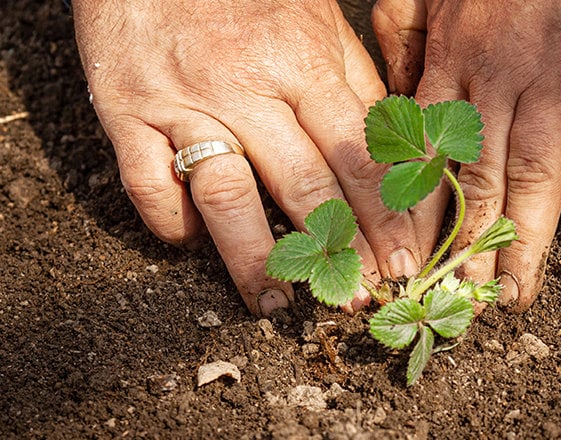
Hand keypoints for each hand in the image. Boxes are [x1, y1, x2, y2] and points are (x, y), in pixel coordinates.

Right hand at [72, 0, 434, 315]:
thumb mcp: (317, 20)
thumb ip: (355, 84)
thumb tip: (394, 150)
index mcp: (303, 63)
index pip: (357, 156)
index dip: (385, 217)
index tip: (404, 262)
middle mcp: (247, 89)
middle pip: (305, 187)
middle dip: (340, 251)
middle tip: (360, 299)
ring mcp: (184, 103)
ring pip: (228, 199)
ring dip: (259, 261)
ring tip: (279, 304)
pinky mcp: (125, 110)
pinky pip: (148, 184)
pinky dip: (172, 223)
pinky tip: (192, 244)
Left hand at [373, 0, 560, 311]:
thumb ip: (404, 36)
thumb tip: (388, 95)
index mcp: (448, 60)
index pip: (424, 155)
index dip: (418, 215)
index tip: (411, 263)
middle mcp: (495, 75)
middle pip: (476, 177)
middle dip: (467, 245)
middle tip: (463, 302)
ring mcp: (553, 71)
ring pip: (533, 171)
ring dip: (525, 239)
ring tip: (517, 294)